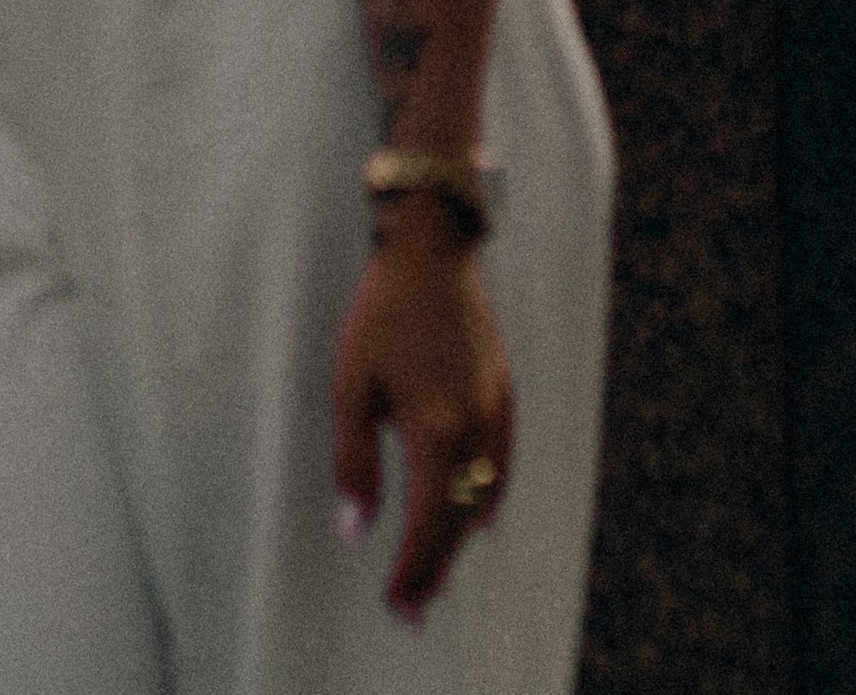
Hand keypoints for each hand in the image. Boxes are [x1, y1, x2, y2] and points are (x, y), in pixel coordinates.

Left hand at [332, 215, 512, 622]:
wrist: (432, 252)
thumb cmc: (383, 314)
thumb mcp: (352, 386)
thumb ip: (355, 463)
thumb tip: (355, 529)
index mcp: (434, 429)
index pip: (425, 521)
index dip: (412, 568)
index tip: (397, 601)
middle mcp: (473, 429)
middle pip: (457, 520)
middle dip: (435, 566)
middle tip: (414, 604)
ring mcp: (494, 411)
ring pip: (483, 495)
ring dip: (458, 538)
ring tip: (435, 568)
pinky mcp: (503, 393)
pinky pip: (502, 464)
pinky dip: (488, 497)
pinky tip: (475, 515)